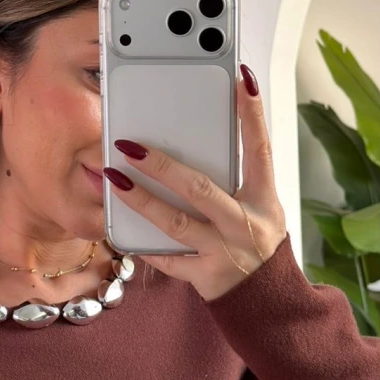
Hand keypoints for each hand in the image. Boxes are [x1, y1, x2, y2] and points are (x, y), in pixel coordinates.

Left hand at [103, 63, 286, 301]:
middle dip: (162, 166)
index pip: (259, 150)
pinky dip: (142, 244)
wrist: (266, 301)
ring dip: (140, 200)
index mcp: (264, 199)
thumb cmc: (256, 242)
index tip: (242, 78)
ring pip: (175, 224)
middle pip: (200, 189)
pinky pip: (166, 259)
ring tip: (113, 178)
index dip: (253, 114)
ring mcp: (223, 252)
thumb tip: (194, 139)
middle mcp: (245, 224)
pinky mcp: (204, 276)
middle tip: (130, 145)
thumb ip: (234, 179)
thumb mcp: (259, 208)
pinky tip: (117, 227)